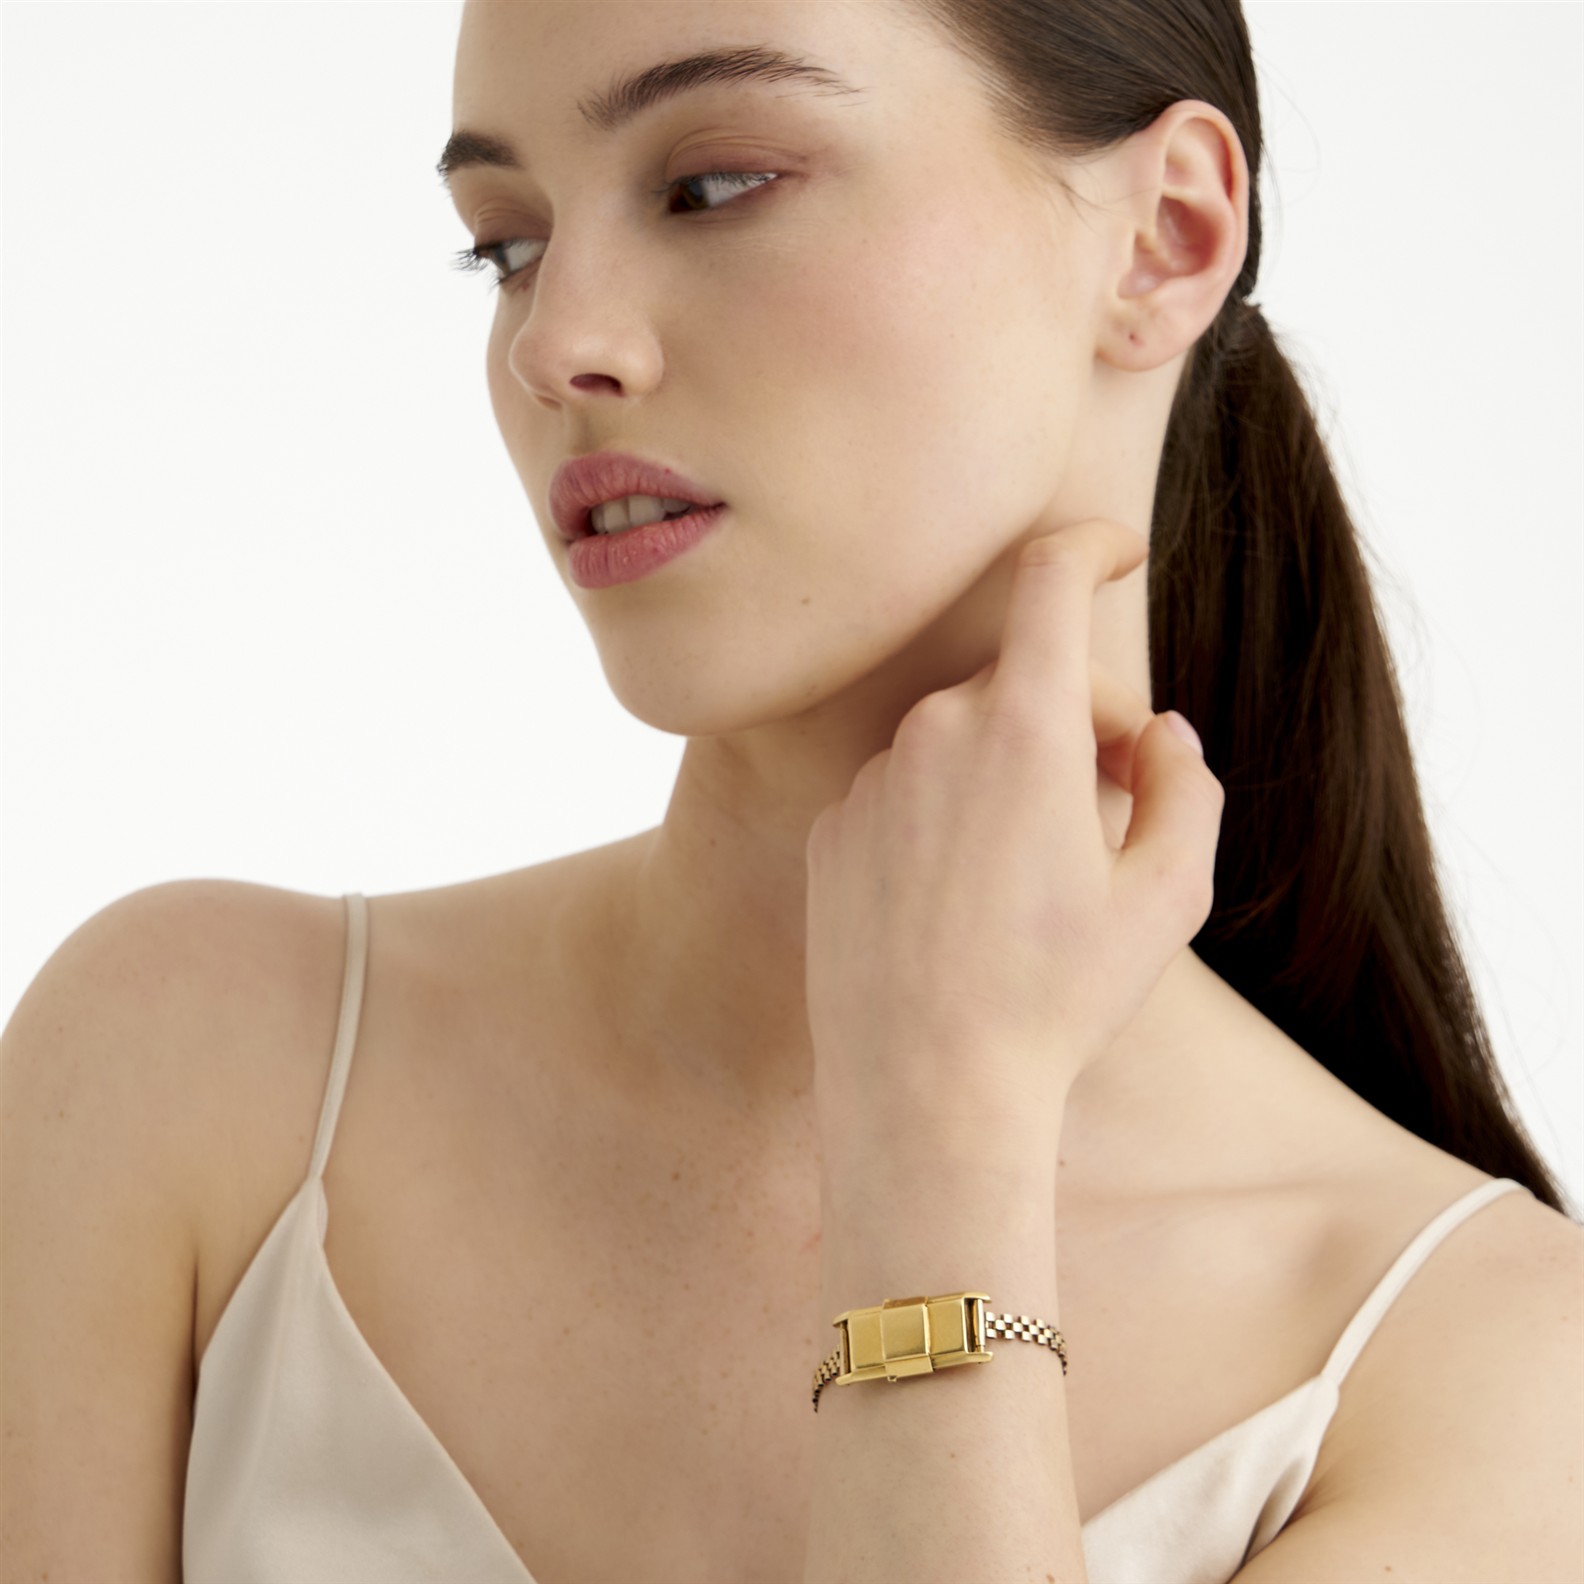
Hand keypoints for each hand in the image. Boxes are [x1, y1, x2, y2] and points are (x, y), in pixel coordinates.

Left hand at [802, 518, 1224, 1168]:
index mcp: (1023, 726)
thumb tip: (1161, 733)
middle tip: (1112, 808)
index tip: (1119, 549)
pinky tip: (962, 905)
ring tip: (1031, 880)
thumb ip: (1184, 786)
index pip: (1049, 579)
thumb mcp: (1166, 895)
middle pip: (1022, 679)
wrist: (925, 1086)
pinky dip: (945, 816)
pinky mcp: (836, 828)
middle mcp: (934, 730)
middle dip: (1077, 721)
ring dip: (1008, 774)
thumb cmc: (1058, 996)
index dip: (1091, 544)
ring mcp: (872, 779)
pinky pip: (906, 790)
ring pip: (961, 739)